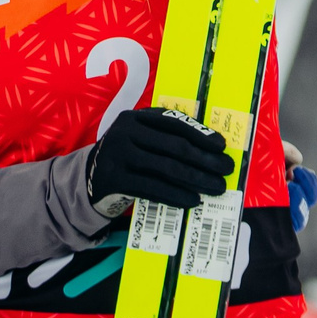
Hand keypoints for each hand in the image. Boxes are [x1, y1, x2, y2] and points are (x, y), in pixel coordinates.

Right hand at [86, 107, 232, 213]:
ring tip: (216, 187)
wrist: (90, 179)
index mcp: (135, 117)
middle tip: (226, 169)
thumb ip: (165, 136)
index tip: (222, 146)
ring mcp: (119, 156)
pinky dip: (176, 195)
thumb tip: (210, 148)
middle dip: (205, 159)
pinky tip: (193, 200)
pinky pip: (154, 188)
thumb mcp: (139, 137)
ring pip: (167, 169)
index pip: (174, 124)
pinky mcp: (116, 180)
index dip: (201, 134)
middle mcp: (125, 132)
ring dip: (197, 180)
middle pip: (174, 147)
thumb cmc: (126, 156)